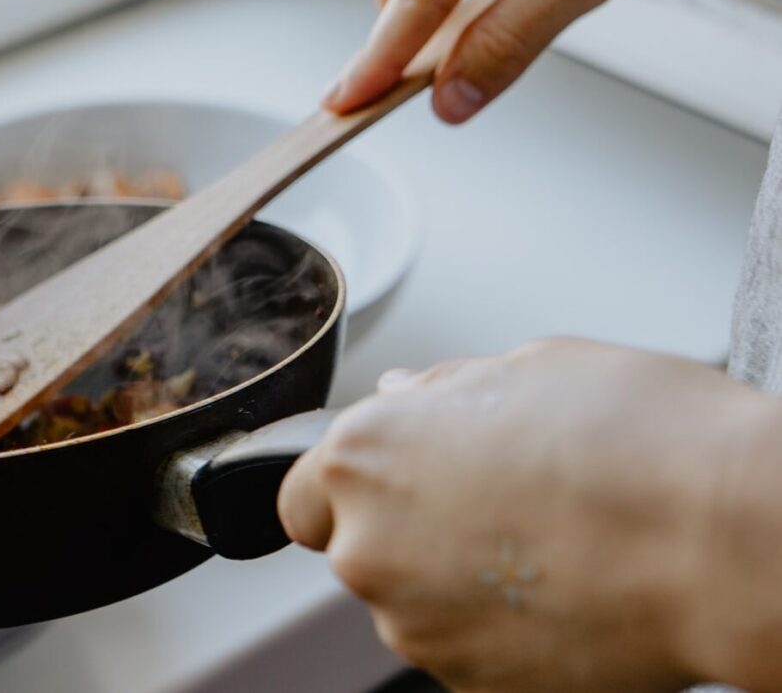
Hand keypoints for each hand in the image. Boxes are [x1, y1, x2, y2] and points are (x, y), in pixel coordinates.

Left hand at [278, 338, 777, 690]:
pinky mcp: (475, 687)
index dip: (348, 490)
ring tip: (549, 543)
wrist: (723, 539)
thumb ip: (443, 390)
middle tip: (497, 503)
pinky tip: (566, 590)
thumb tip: (408, 395)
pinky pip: (468, 650)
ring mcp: (419, 629)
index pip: (303, 496)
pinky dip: (501, 629)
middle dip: (410, 530)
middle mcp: (370, 548)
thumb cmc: (637, 438)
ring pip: (415, 603)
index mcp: (365, 458)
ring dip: (457, 581)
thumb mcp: (528, 367)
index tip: (394, 484)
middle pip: (360, 550)